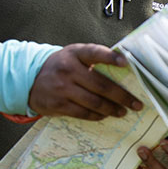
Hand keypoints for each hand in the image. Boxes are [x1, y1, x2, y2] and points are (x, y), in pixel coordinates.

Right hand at [27, 43, 142, 119]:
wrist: (30, 80)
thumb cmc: (61, 66)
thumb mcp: (73, 55)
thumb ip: (94, 59)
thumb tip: (125, 69)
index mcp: (75, 53)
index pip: (95, 53)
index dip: (111, 57)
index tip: (126, 63)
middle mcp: (68, 69)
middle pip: (101, 85)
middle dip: (122, 96)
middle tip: (136, 103)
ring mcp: (62, 88)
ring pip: (94, 102)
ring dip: (112, 109)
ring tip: (123, 112)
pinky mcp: (58, 104)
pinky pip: (83, 112)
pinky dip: (97, 115)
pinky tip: (106, 115)